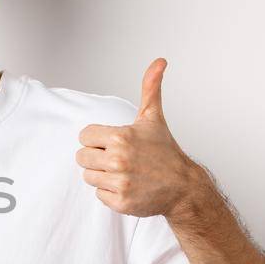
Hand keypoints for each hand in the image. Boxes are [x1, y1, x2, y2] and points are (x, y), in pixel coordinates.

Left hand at [76, 58, 200, 217]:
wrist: (183, 186)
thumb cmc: (165, 151)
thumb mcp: (154, 118)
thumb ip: (150, 88)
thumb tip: (159, 61)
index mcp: (120, 137)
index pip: (84, 136)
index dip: (97, 139)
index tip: (114, 143)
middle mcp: (118, 160)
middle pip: (82, 157)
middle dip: (97, 158)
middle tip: (119, 159)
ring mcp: (119, 182)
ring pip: (88, 176)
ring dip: (103, 176)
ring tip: (124, 173)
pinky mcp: (120, 202)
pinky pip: (99, 195)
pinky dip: (110, 193)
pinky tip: (128, 187)